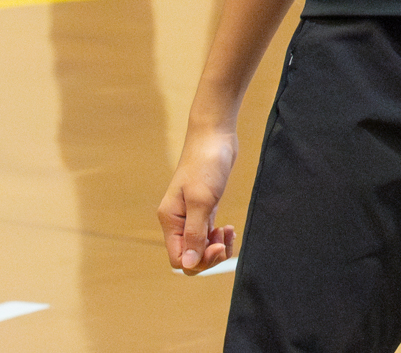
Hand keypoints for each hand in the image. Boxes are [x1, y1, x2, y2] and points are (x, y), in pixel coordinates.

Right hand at [159, 124, 239, 273]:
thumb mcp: (201, 200)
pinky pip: (208, 235)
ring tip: (228, 232)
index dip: (198, 261)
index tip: (217, 247)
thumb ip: (195, 234)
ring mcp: (191, 215)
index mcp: (170, 220)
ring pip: (200, 247)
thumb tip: (189, 264)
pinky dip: (220, 237)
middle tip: (225, 241)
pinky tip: (229, 228)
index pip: (178, 258)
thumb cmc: (206, 164)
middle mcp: (178, 221)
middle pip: (190, 256)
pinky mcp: (204, 208)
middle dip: (209, 256)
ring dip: (217, 247)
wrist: (215, 135)